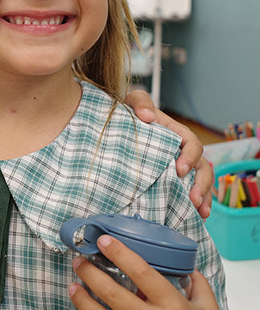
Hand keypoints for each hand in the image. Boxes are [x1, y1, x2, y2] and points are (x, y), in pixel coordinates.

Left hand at [69, 235, 218, 309]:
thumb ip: (199, 286)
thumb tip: (188, 268)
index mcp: (172, 305)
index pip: (143, 273)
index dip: (121, 254)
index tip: (104, 240)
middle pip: (113, 293)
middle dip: (91, 274)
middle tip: (79, 261)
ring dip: (83, 299)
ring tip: (73, 285)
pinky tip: (81, 308)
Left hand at [124, 90, 212, 218]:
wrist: (115, 124)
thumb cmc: (127, 112)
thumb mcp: (132, 102)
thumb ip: (140, 102)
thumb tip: (147, 115)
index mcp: (175, 132)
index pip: (192, 143)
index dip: (190, 157)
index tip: (180, 170)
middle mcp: (181, 150)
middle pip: (202, 167)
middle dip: (202, 184)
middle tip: (193, 200)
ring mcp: (177, 165)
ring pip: (200, 181)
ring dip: (203, 197)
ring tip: (199, 213)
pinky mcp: (169, 178)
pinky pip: (186, 191)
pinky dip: (192, 204)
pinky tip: (192, 217)